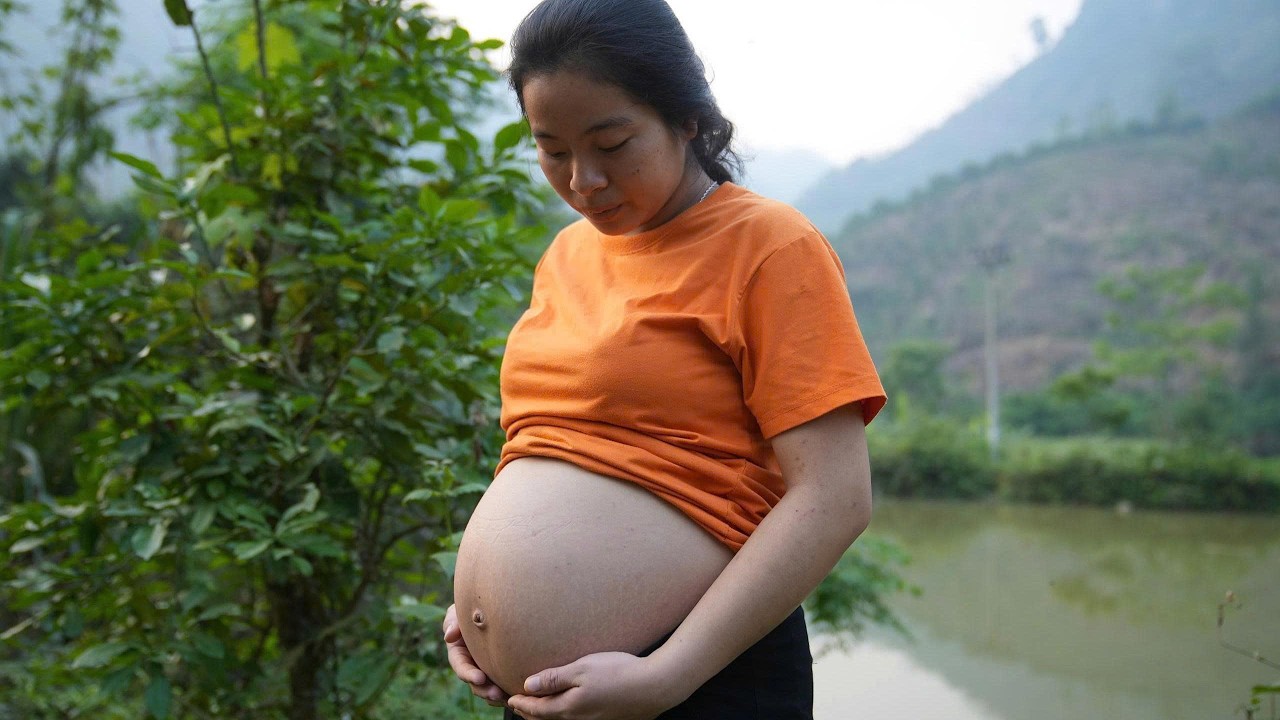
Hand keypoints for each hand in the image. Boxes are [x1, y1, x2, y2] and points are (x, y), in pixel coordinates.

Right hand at [442, 604, 508, 706]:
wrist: (490, 611)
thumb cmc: (470, 611)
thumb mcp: (457, 613)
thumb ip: (453, 622)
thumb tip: (449, 636)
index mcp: (459, 654)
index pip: (461, 666)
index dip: (468, 674)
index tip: (480, 678)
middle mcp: (471, 666)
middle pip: (476, 684)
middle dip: (485, 690)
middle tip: (497, 694)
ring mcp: (486, 671)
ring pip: (490, 688)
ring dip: (498, 695)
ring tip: (509, 698)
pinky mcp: (500, 672)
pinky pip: (504, 686)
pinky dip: (509, 692)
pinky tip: (521, 694)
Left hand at [506, 651, 681, 719]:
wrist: (654, 687)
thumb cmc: (619, 673)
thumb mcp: (583, 669)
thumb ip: (555, 678)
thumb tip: (528, 686)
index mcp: (569, 708)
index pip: (536, 709)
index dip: (521, 704)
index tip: (509, 698)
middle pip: (546, 719)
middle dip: (529, 713)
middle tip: (517, 706)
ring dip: (545, 715)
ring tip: (536, 708)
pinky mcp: (604, 718)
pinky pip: (574, 719)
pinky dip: (561, 714)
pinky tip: (567, 706)